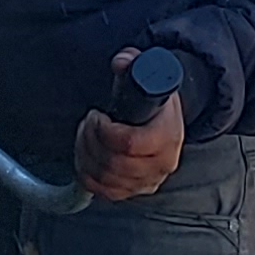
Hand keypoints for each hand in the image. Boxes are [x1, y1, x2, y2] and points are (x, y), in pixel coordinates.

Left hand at [74, 48, 185, 200]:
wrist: (166, 123)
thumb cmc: (154, 100)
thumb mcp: (149, 75)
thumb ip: (133, 63)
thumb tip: (121, 62)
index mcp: (168, 136)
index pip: (130, 144)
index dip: (104, 131)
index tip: (97, 115)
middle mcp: (162, 164)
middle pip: (114, 164)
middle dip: (91, 141)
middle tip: (88, 122)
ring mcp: (149, 181)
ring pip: (106, 179)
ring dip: (86, 156)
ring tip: (85, 135)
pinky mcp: (135, 191)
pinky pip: (105, 192)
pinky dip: (88, 175)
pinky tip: (86, 155)